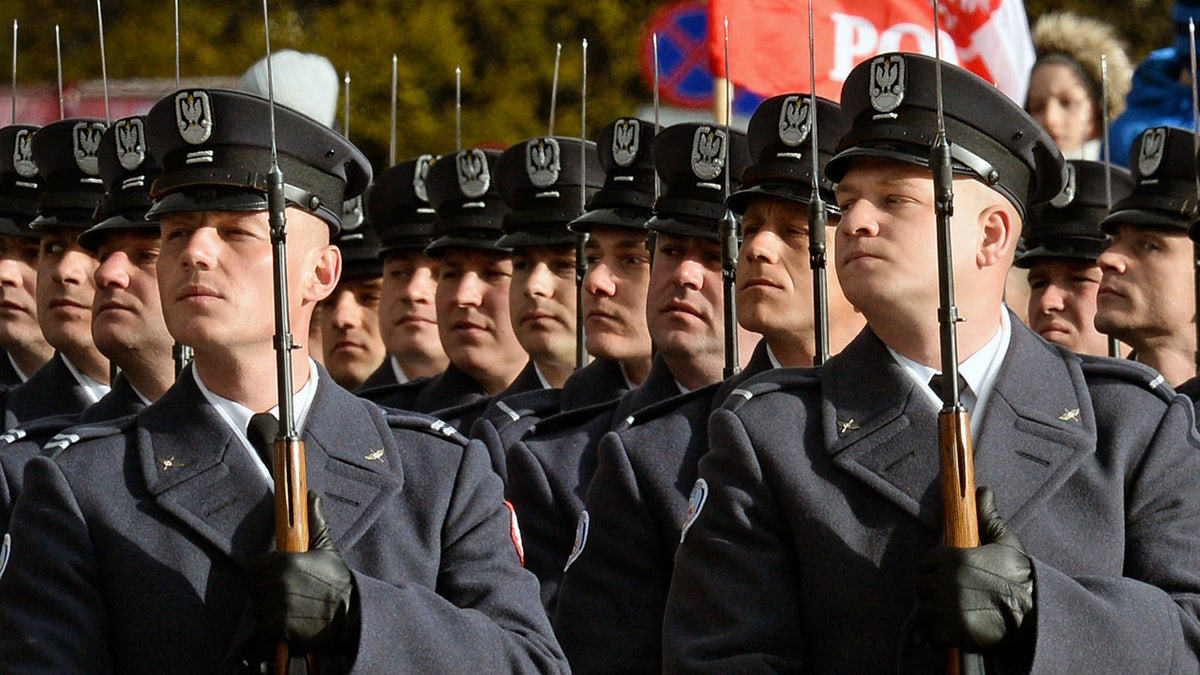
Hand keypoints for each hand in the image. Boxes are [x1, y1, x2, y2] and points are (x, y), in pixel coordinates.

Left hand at [248, 493, 359, 650]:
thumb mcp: (327, 548)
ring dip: (268, 609)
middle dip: (266, 589)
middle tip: (288, 593)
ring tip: (289, 609)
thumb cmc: (339, 581)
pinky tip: (288, 623)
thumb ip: (315, 522)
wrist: (351, 615)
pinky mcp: (276, 629)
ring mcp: (274, 608)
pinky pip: (262, 627)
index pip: (254, 564)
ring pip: (257, 607)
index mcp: (283, 562)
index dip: (263, 569)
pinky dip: (271, 628)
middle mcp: (275, 584)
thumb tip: (311, 496)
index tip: (275, 574)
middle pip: (255, 586)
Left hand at [916, 486, 1033, 650]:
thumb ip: (988, 517)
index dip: (934, 569)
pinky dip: (932, 635)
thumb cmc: (1020, 576)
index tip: (946, 576)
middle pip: (922, 587)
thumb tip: (981, 491)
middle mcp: (946, 582)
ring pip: (924, 610)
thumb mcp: (1005, 542)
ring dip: (933, 613)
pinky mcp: (952, 632)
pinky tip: (944, 633)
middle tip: (950, 597)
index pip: (926, 563)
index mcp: (954, 558)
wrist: (1035, 612)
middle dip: (932, 591)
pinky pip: (928, 634)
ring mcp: (947, 608)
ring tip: (950, 615)